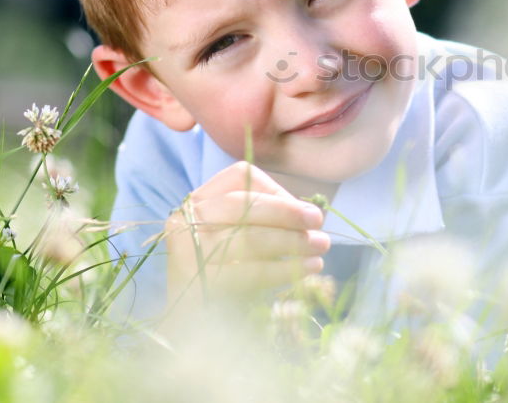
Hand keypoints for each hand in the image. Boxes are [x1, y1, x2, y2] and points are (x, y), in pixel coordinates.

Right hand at [163, 161, 329, 308]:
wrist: (191, 330)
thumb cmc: (225, 276)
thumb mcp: (240, 238)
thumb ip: (266, 220)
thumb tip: (310, 215)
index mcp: (199, 201)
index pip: (240, 177)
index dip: (277, 190)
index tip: (303, 209)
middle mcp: (186, 219)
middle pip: (243, 204)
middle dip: (287, 213)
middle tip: (319, 223)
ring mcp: (187, 250)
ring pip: (249, 237)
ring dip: (293, 241)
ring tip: (321, 248)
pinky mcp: (196, 281)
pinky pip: (249, 271)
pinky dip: (284, 269)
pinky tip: (308, 268)